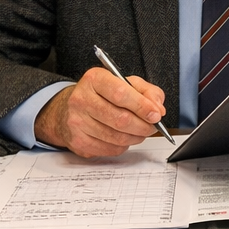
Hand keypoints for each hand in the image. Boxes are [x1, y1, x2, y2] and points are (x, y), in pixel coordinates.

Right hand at [35, 67, 167, 157]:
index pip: (121, 94)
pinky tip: (123, 136)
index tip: (156, 114)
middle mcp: (81, 99)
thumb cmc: (102, 94)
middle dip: (143, 126)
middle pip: (121, 119)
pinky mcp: (78, 141)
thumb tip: (157, 108)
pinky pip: (111, 149)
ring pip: (118, 138)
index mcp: (94, 79)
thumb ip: (147, 91)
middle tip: (152, 126)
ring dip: (135, 137)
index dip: (142, 106)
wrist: (71, 109)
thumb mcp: (126, 83)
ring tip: (139, 131)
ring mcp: (77, 122)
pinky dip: (123, 146)